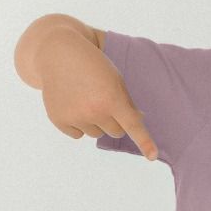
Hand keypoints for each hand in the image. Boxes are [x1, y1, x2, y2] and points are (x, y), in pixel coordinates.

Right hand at [39, 32, 159, 160]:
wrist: (58, 54)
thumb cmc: (92, 65)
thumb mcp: (115, 79)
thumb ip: (127, 102)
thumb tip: (137, 122)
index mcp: (112, 99)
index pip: (132, 125)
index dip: (144, 142)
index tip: (152, 156)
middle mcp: (94, 111)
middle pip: (116, 132)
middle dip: (114, 121)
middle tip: (103, 101)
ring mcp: (75, 117)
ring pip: (97, 134)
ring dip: (96, 123)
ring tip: (86, 100)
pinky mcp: (59, 120)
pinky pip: (78, 134)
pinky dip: (78, 124)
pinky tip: (72, 104)